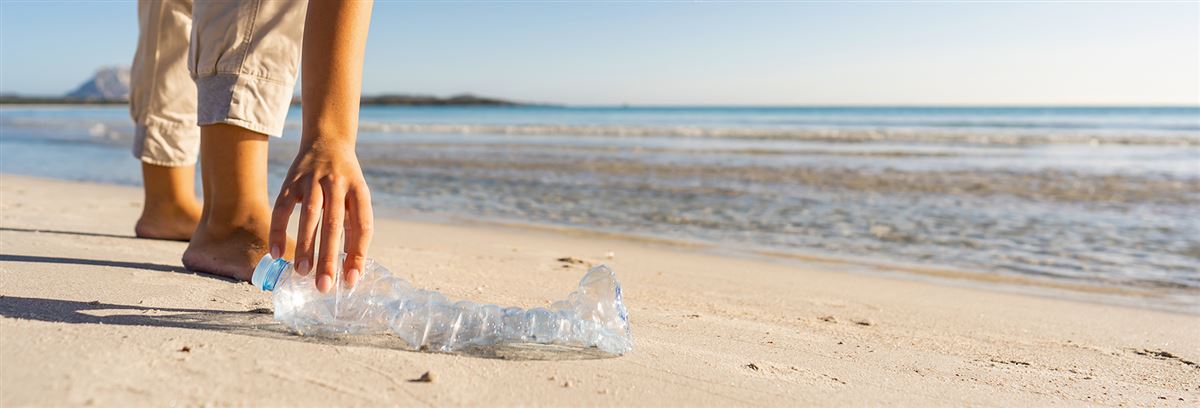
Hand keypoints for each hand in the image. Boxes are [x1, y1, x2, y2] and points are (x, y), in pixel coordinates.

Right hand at [269, 141, 372, 292]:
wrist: (328, 140)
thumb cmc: (346, 179)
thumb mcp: (357, 197)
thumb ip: (355, 227)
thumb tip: (352, 267)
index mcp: (360, 191)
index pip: (363, 226)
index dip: (358, 254)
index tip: (351, 280)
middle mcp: (338, 185)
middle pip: (335, 225)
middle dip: (329, 258)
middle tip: (325, 286)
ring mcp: (313, 181)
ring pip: (309, 216)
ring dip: (305, 246)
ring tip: (302, 272)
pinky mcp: (291, 181)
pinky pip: (282, 208)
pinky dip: (277, 230)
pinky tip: (275, 254)